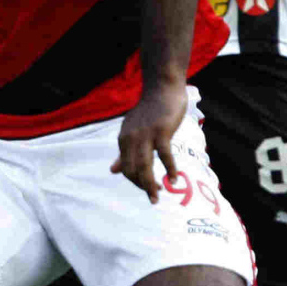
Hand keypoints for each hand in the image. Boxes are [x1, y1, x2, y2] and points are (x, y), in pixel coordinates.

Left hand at [110, 85, 185, 202]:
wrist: (162, 88)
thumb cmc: (150, 110)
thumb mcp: (133, 130)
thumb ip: (124, 151)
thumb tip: (113, 171)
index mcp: (124, 139)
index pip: (126, 168)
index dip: (136, 182)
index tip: (149, 189)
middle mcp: (131, 138)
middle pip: (132, 170)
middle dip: (142, 187)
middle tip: (154, 197)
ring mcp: (145, 135)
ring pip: (144, 166)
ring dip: (151, 184)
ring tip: (159, 195)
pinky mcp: (161, 131)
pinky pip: (164, 155)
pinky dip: (169, 169)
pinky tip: (174, 179)